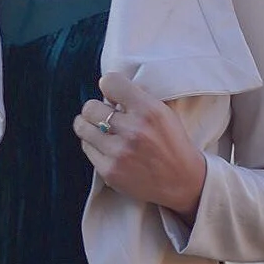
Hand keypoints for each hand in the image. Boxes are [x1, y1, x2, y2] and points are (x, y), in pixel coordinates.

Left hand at [74, 68, 206, 218]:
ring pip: (82, 127)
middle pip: (90, 106)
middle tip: (104, 115)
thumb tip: (110, 88)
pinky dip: (94, 145)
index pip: (109, 82)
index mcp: (149, 110)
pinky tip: (106, 147)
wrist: (182, 182)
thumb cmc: (172, 143)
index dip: (109, 87)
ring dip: (89, 125)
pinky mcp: (109, 171)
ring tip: (99, 128)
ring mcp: (119, 153)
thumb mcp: (164, 113)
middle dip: (96, 109)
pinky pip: (86, 148)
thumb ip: (138, 98)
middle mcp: (133, 130)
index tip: (113, 96)